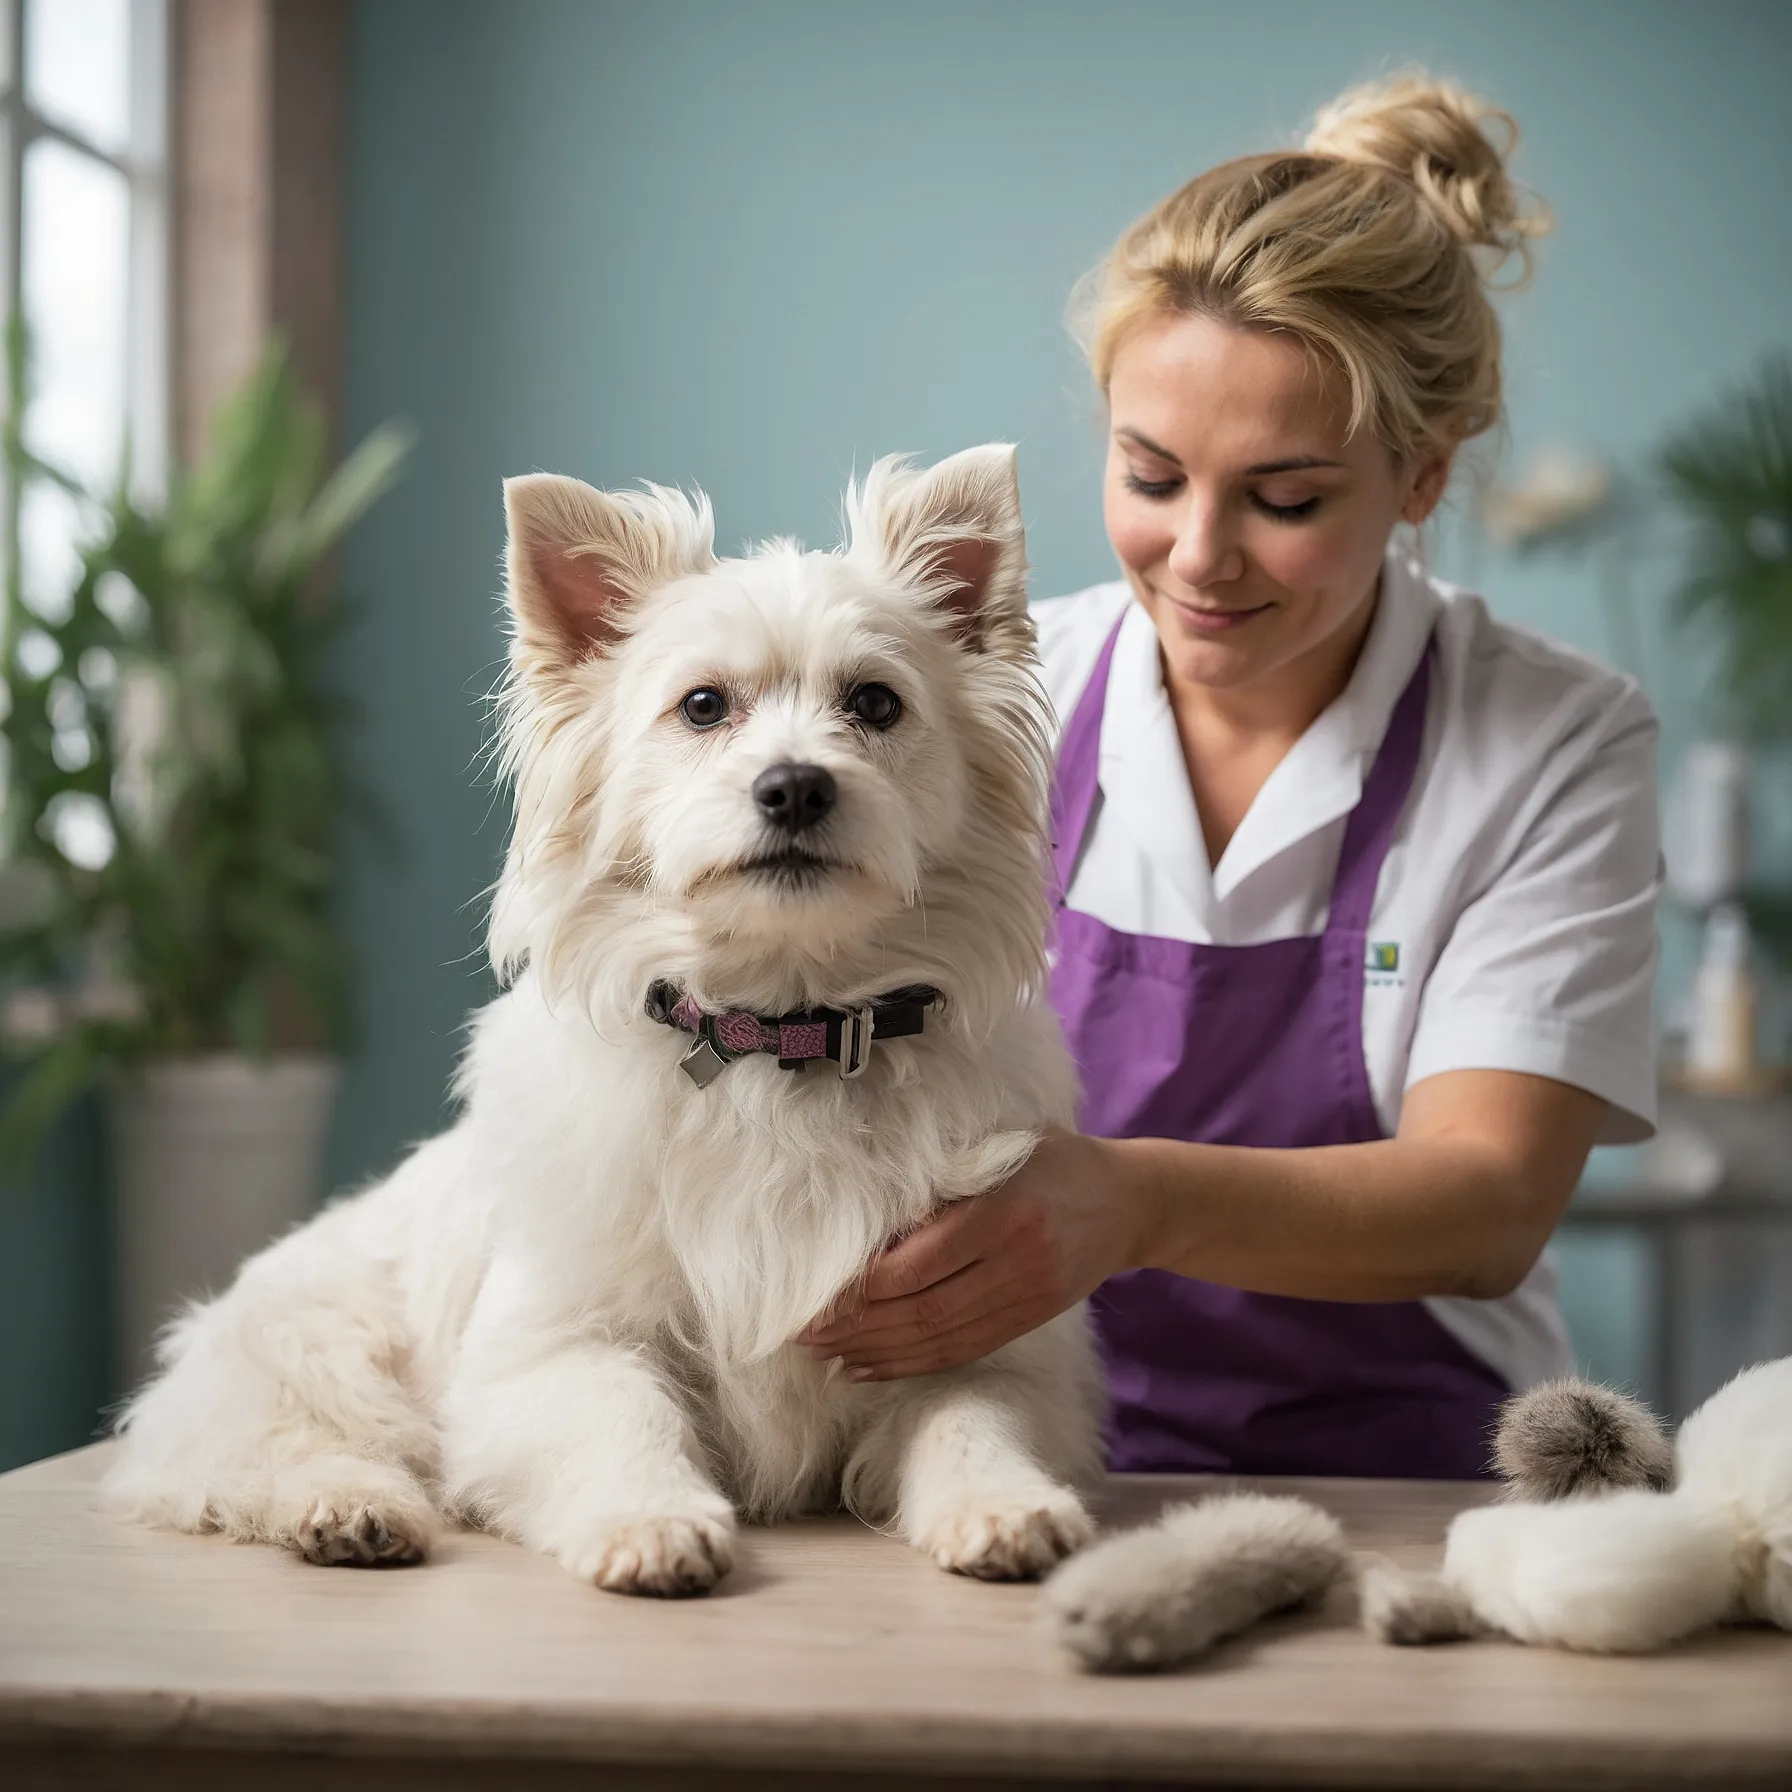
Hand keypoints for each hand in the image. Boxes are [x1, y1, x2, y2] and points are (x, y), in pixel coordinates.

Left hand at [798, 1128, 1147, 1379]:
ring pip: (938, 1338)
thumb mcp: (1006, 1149)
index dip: (862, 1289)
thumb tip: (871, 1217)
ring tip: (824, 1353)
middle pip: (921, 1310)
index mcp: (1004, 1212)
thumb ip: (947, 1180)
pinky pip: (963, 1349)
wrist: (1131, 1201)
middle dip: (856, 1327)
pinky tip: (870, 1366)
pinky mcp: (1029, 1320)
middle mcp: (1016, 1261)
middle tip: (802, 1333)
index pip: (917, 1265)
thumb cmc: (1056, 1161)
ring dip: (875, 1351)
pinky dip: (912, 1363)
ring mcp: (1026, 1297)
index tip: (816, 1294)